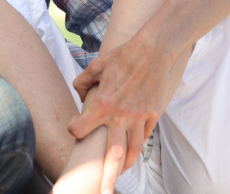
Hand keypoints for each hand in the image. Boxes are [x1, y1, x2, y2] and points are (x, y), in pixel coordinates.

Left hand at [69, 36, 183, 191]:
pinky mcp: (152, 114)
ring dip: (124, 166)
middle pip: (113, 154)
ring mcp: (139, 116)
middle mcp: (121, 114)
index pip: (81, 128)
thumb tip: (80, 95)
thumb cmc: (124, 55)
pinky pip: (143, 136)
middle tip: (103, 193)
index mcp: (103, 103)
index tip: (75, 127)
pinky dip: (136, 145)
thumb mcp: (97, 65)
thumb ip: (83, 82)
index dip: (75, 129)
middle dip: (107, 177)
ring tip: (117, 176)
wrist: (155, 50)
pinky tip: (131, 151)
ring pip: (132, 151)